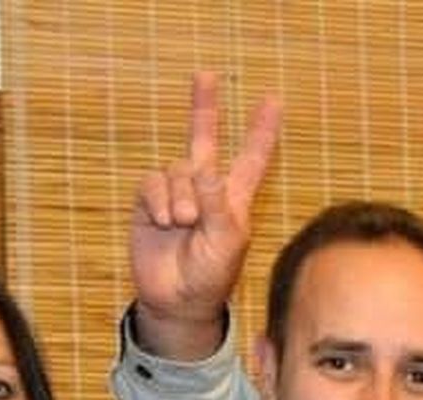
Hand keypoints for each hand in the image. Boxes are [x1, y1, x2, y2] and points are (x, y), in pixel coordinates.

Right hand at [128, 69, 280, 360]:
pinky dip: (159, 201)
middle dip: (203, 107)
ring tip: (182, 223)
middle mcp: (205, 189)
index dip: (261, 130)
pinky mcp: (149, 203)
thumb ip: (217, 205)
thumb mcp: (225, 242)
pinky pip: (152, 183)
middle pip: (203, 139)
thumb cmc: (210, 276)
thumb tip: (204, 169)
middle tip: (205, 75)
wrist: (177, 300)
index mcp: (234, 198)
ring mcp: (176, 194)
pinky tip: (165, 222)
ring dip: (180, 196)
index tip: (272, 100)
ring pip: (177, 169)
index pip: (251, 158)